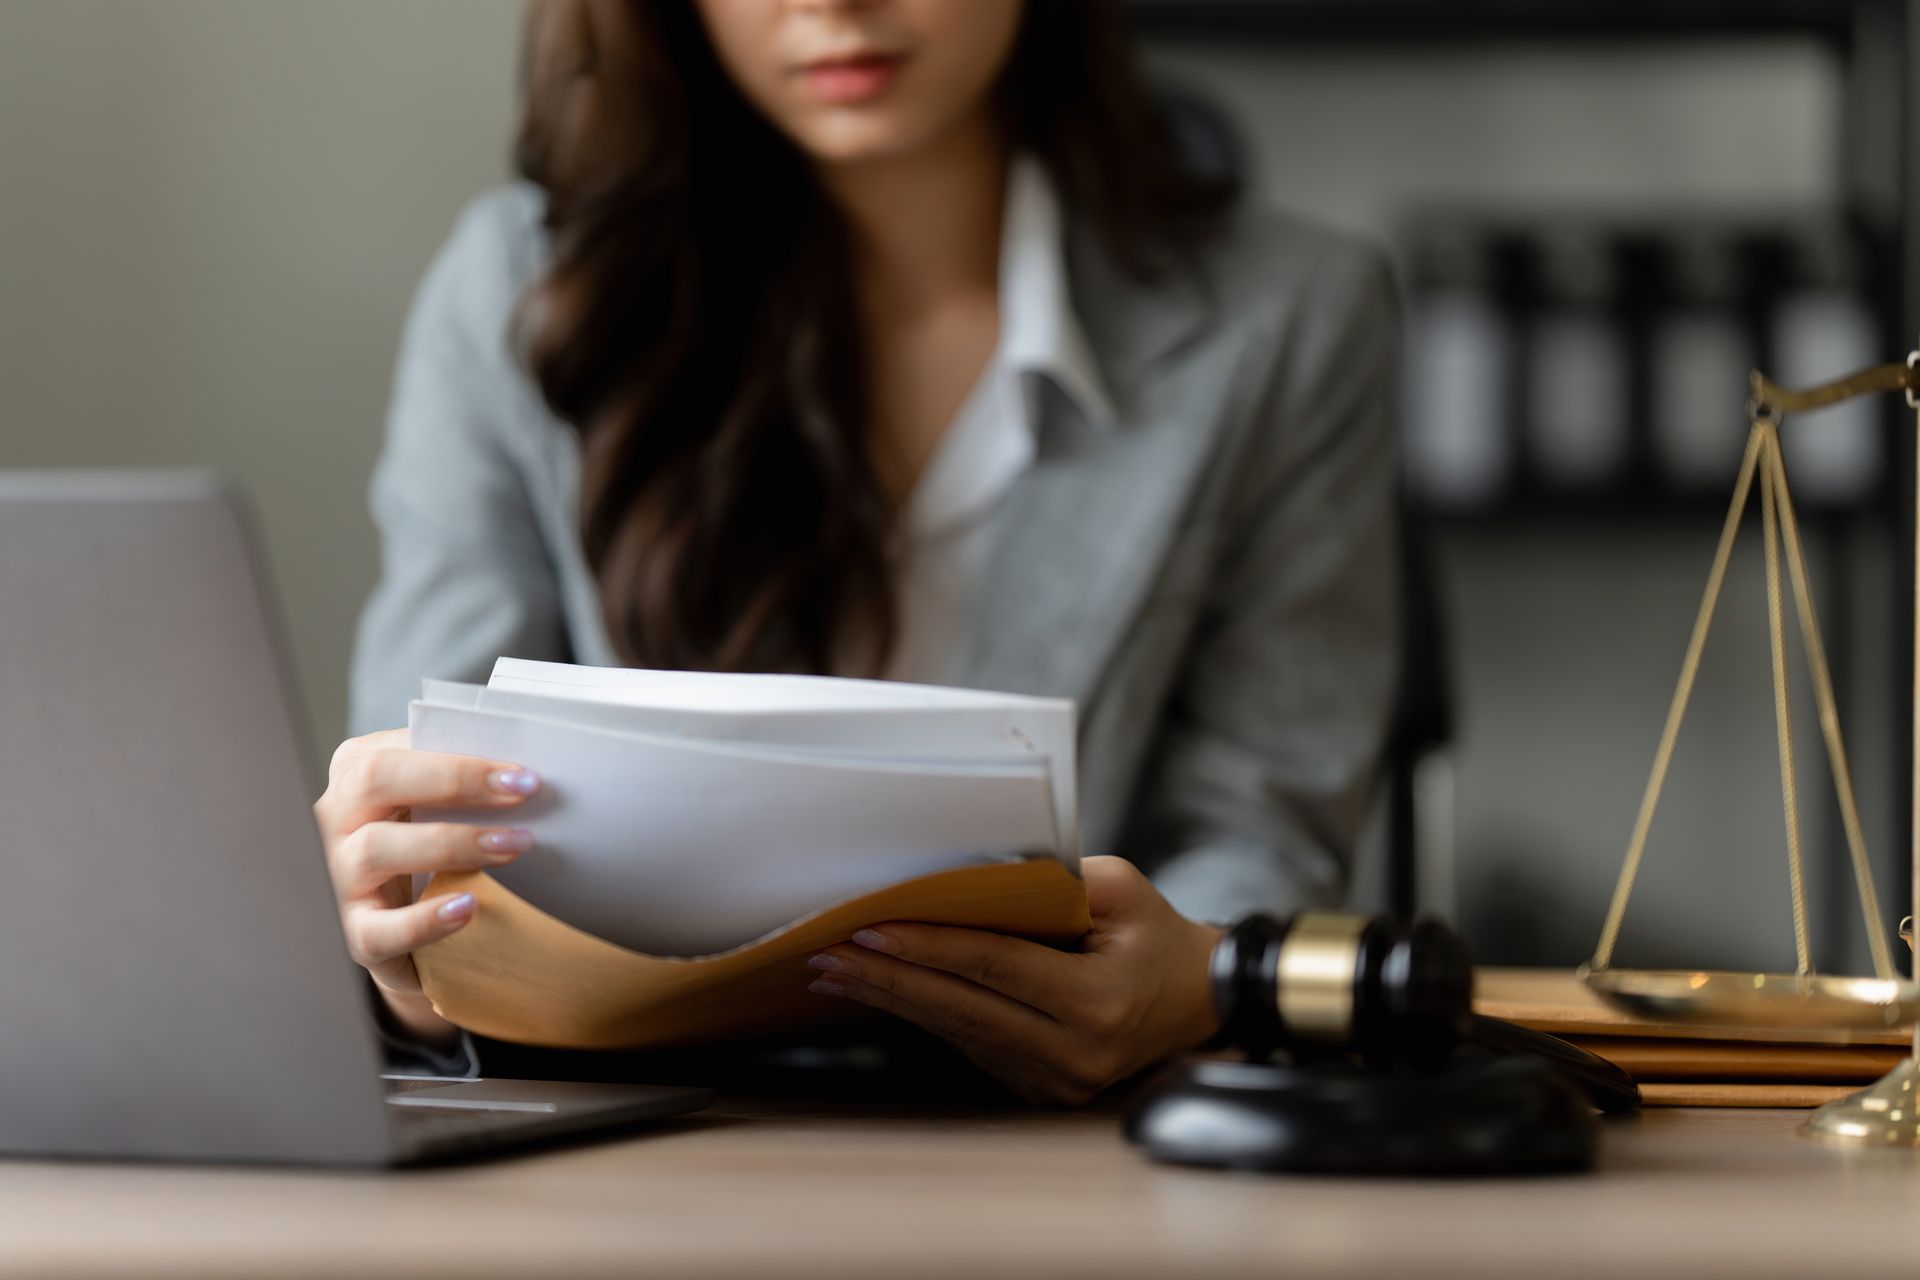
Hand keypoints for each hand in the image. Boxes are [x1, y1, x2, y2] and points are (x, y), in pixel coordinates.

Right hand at [313, 728, 541, 1043]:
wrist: (403, 930)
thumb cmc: (424, 851)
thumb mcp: (429, 809)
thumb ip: (457, 786)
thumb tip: (519, 774)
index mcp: (355, 775)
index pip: (398, 750)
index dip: (461, 759)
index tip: (523, 772)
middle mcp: (334, 820)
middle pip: (375, 780)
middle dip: (456, 782)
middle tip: (524, 794)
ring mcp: (336, 877)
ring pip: (376, 849)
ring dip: (452, 845)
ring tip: (512, 847)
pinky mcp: (350, 932)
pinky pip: (378, 929)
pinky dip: (424, 920)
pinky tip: (468, 908)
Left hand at [804, 856, 1223, 1105]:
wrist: (1200, 1002)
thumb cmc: (1157, 935)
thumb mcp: (1121, 889)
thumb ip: (1053, 883)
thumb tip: (970, 878)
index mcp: (1096, 1003)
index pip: (994, 967)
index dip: (928, 947)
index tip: (870, 928)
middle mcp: (1073, 1054)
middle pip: (959, 1008)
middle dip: (887, 978)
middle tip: (828, 953)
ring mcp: (1055, 1081)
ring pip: (956, 1032)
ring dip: (892, 1000)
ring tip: (837, 972)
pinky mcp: (1040, 1088)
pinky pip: (970, 1044)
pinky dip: (924, 1015)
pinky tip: (884, 993)